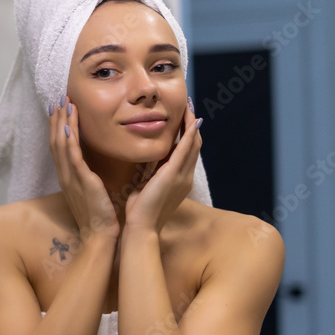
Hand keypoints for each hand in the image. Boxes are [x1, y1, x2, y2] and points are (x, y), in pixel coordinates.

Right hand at [51, 95, 120, 242]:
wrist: (100, 235)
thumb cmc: (99, 216)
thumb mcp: (92, 192)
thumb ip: (90, 178)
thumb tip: (95, 168)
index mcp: (68, 177)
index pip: (59, 147)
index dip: (58, 128)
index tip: (60, 111)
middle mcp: (65, 175)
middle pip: (55, 142)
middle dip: (57, 120)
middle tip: (58, 100)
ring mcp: (70, 177)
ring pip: (61, 144)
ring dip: (62, 123)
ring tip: (64, 104)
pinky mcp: (81, 180)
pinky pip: (72, 155)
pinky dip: (69, 138)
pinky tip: (70, 125)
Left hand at [123, 100, 201, 233]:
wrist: (141, 227)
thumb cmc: (140, 211)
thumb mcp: (146, 186)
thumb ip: (149, 173)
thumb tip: (145, 162)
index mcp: (178, 180)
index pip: (186, 152)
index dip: (186, 134)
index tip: (184, 118)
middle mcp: (185, 177)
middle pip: (194, 145)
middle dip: (192, 125)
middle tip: (189, 107)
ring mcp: (182, 176)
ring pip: (193, 145)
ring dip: (192, 125)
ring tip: (189, 108)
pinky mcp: (174, 175)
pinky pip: (185, 150)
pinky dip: (189, 134)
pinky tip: (191, 121)